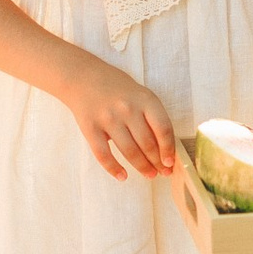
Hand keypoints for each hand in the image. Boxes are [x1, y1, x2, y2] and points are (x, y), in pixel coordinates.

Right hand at [65, 65, 181, 179]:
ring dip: (141, 167)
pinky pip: (103, 154)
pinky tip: (122, 176)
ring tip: (149, 174)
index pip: (163, 128)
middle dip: (157, 162)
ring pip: (129, 151)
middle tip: (162, 172)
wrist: (82, 77)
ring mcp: (108, 118)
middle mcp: (128, 109)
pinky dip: (113, 168)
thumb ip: (150, 116)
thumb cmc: (116, 87)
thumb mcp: (139, 94)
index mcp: (145, 99)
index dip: (169, 149)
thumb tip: (164, 147)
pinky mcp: (90, 128)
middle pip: (147, 143)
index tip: (170, 162)